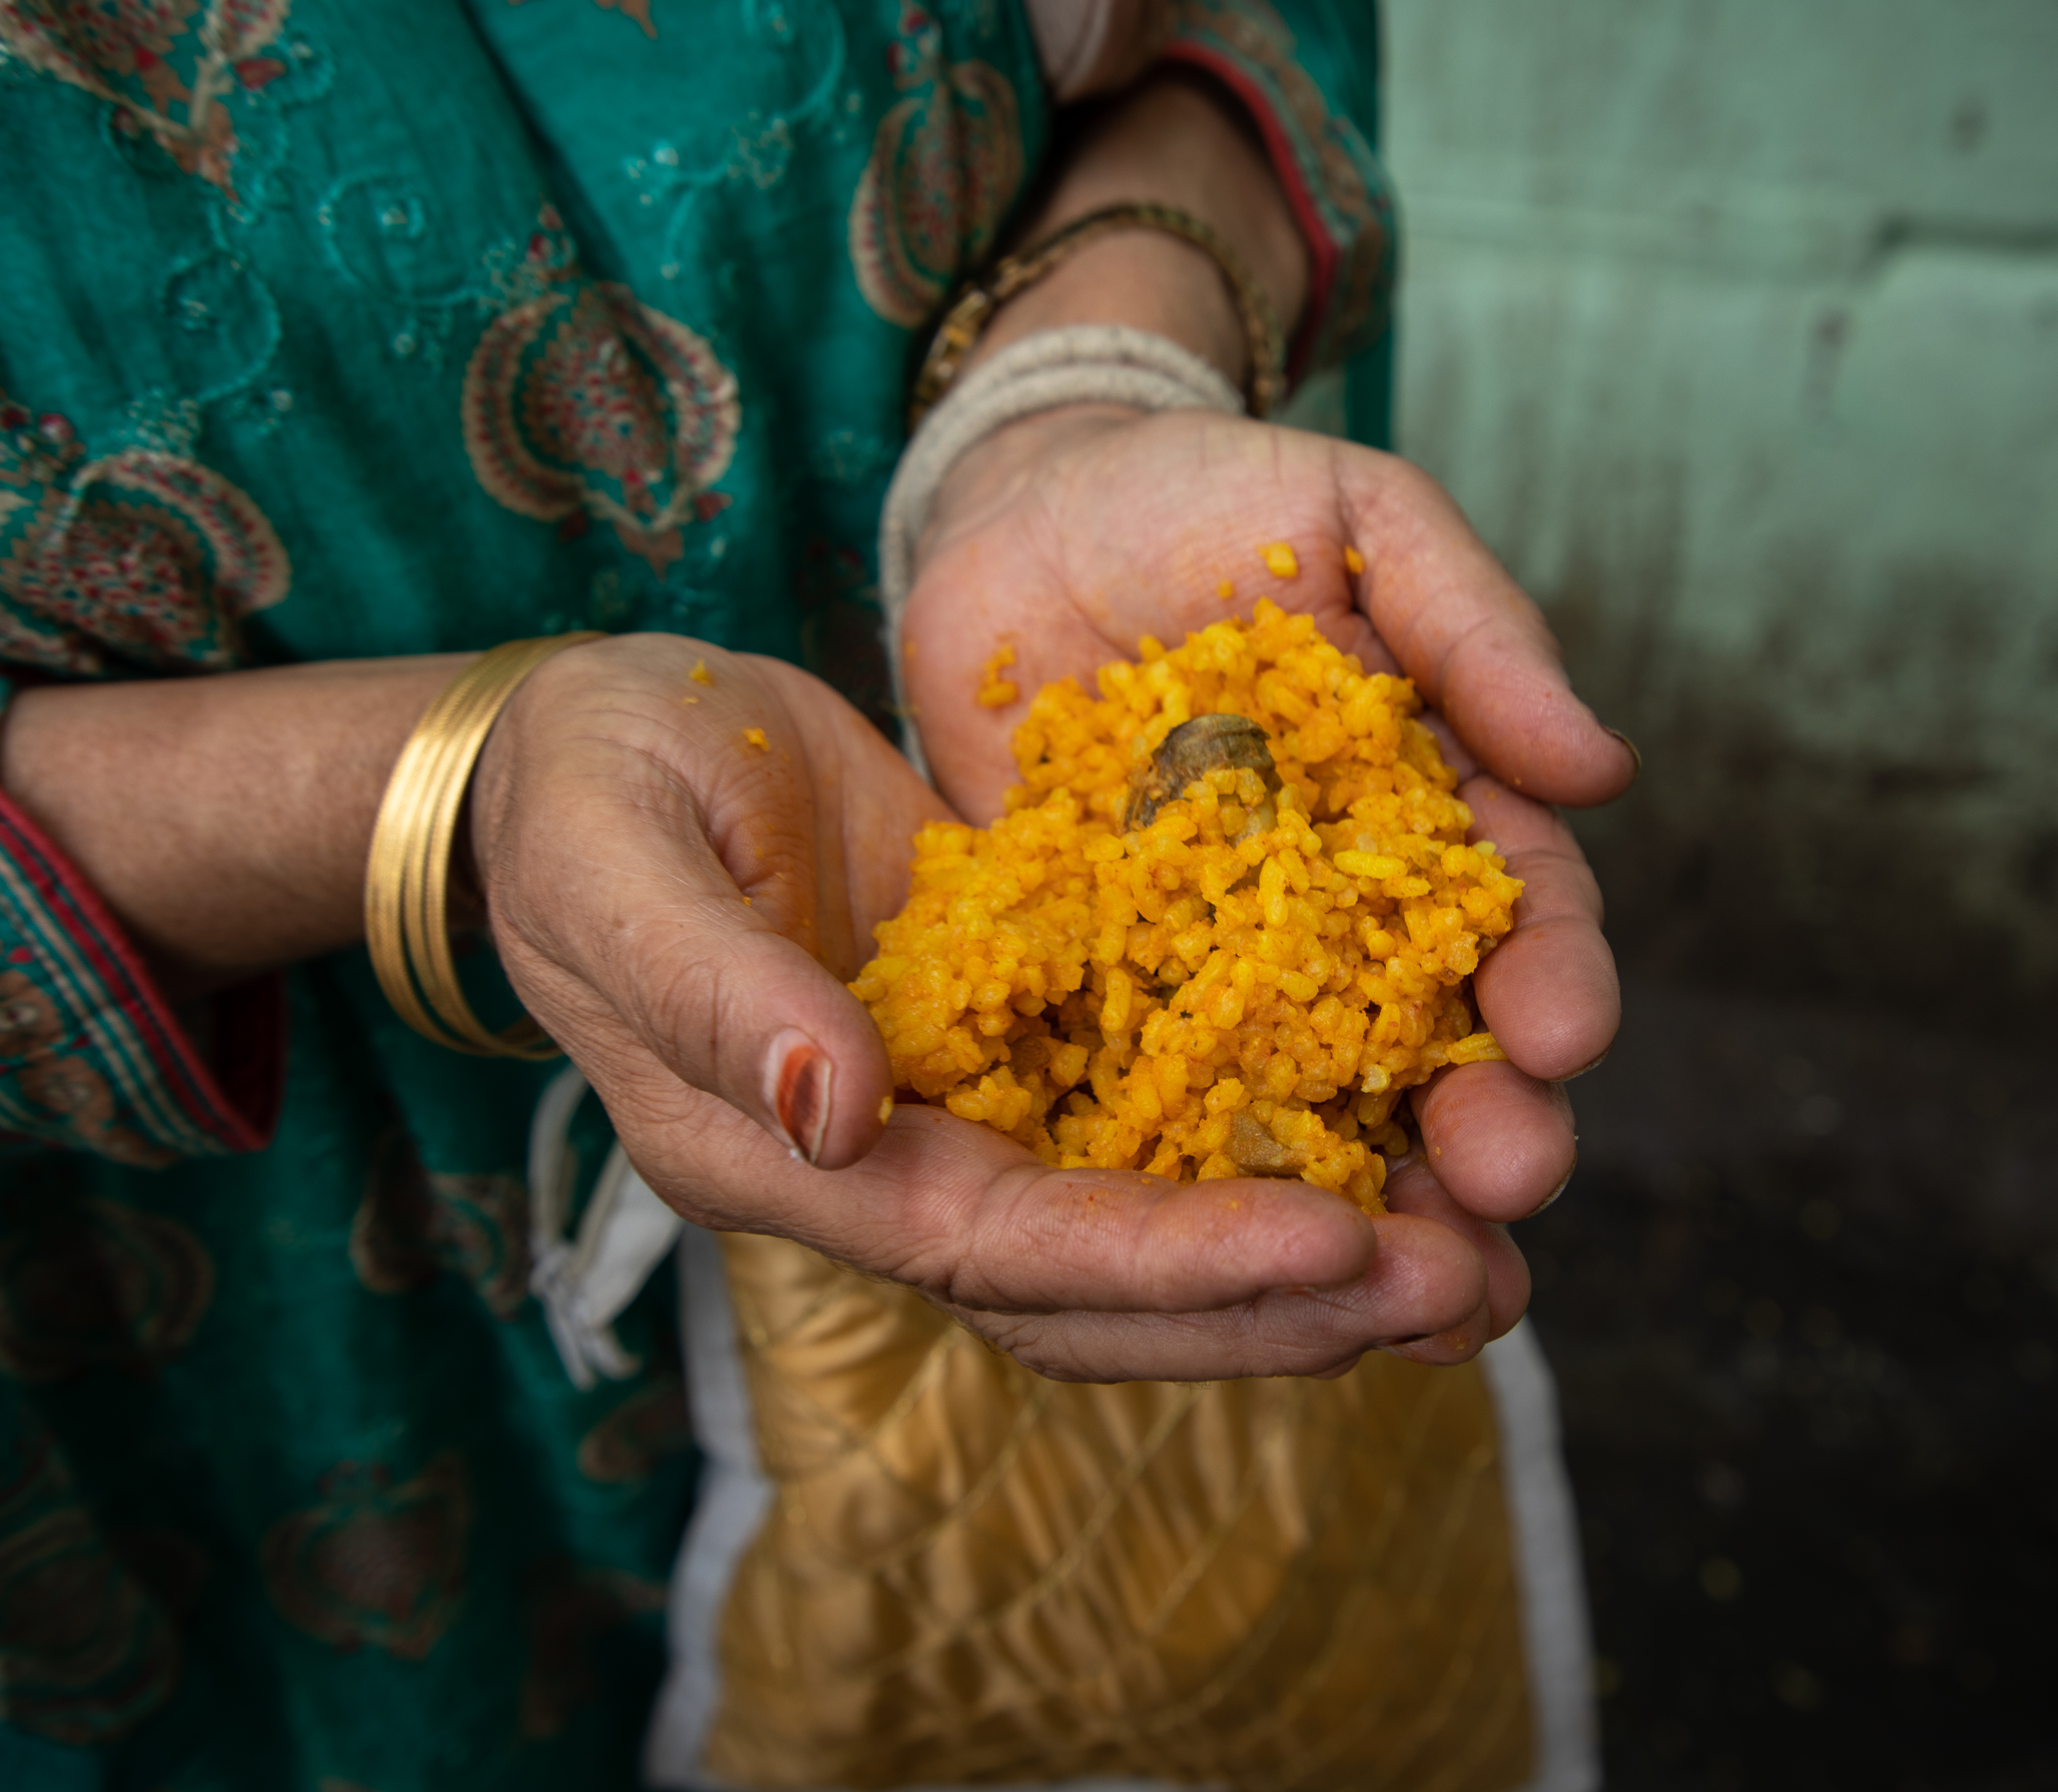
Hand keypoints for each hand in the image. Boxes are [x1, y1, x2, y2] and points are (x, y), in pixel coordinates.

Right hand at [467, 633, 1518, 1380]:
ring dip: (1306, 1258)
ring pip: (1145, 1232)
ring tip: (1478, 1257)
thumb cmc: (579, 792)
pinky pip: (1151, 1126)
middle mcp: (883, 1170)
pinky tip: (1396, 1140)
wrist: (583, 756)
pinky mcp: (1010, 1036)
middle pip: (1100, 1290)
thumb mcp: (616, 862)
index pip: (996, 1249)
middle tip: (1463, 1283)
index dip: (1166, 1261)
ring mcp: (952, 1115)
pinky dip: (1269, 1150)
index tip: (1336, 1239)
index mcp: (781, 1155)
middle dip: (1279, 1301)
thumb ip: (717, 993)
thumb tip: (839, 1111)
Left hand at [900, 407, 1630, 1273]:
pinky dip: (1192, 1178)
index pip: (1519, 911)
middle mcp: (1340, 906)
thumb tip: (1605, 768)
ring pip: (1312, 1100)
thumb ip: (1473, 631)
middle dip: (1482, 1123)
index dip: (1554, 977)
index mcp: (1429, 807)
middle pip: (1434, 1039)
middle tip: (1500, 1190)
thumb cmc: (1208, 492)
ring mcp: (1220, 954)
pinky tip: (1216, 1256)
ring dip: (1364, 1195)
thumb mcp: (1359, 518)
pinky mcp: (1097, 975)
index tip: (1564, 1036)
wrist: (1026, 501)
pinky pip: (1147, 1086)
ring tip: (1403, 1283)